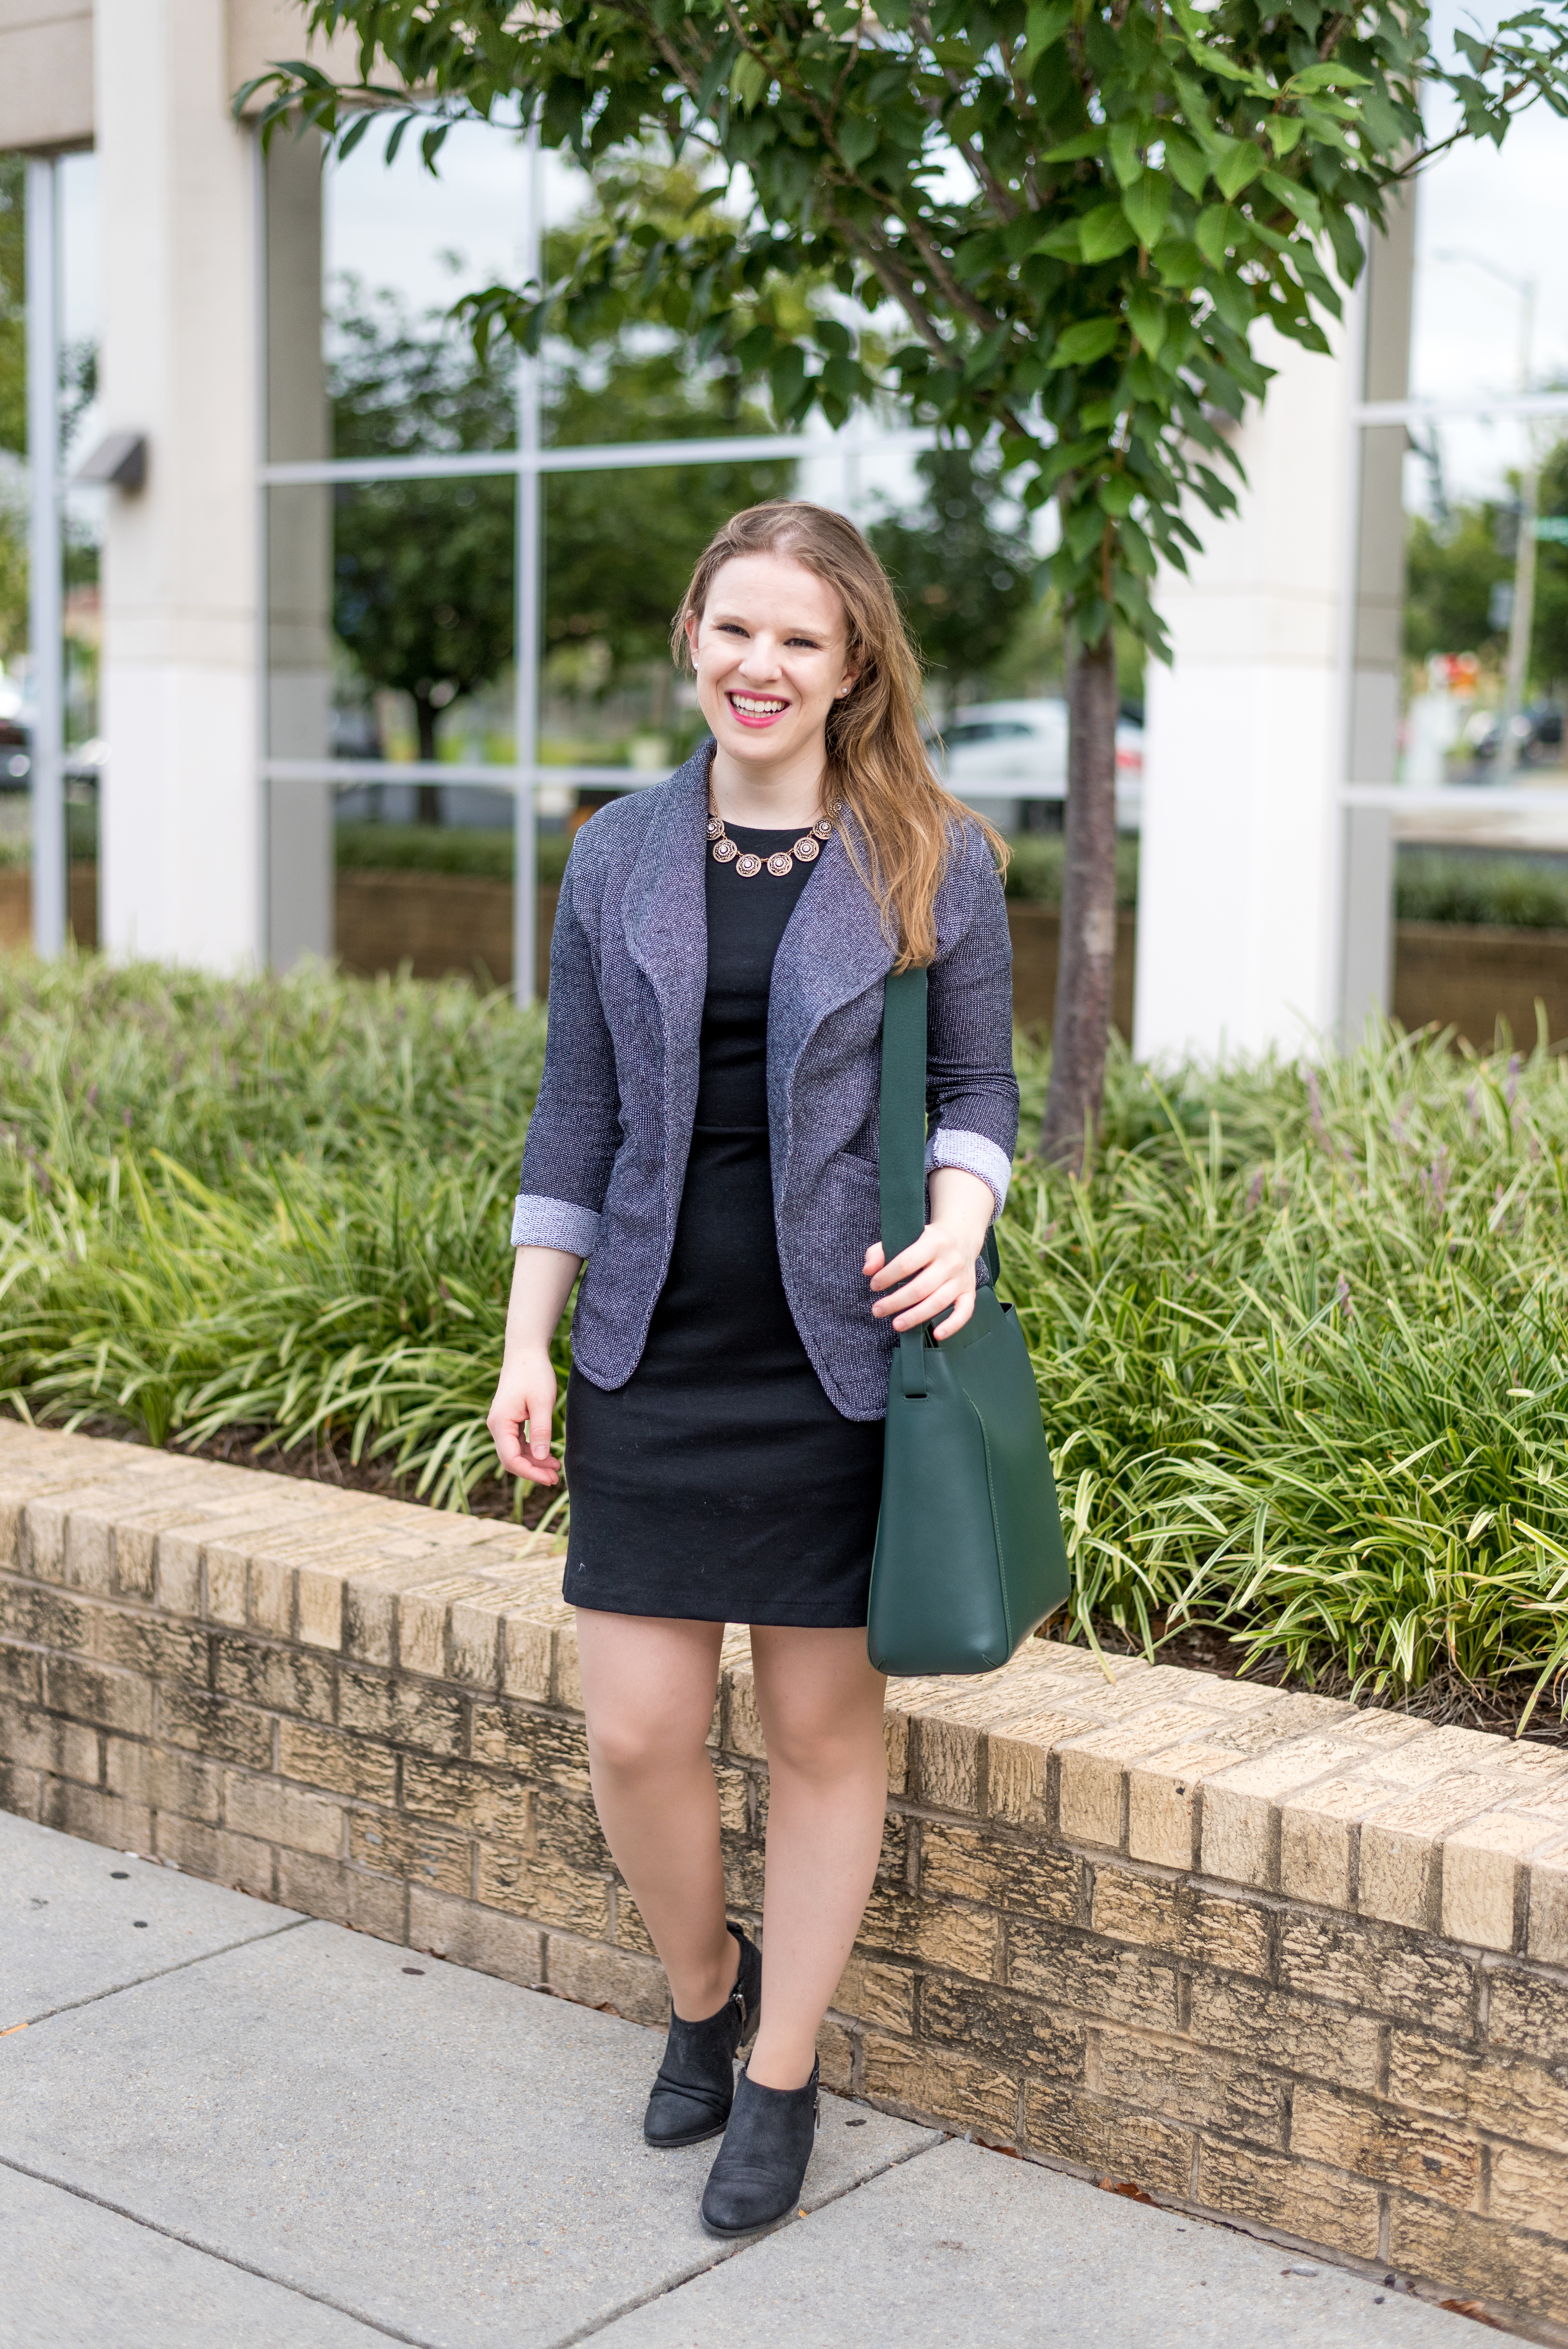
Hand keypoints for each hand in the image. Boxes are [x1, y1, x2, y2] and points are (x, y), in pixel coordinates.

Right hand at [486, 1346, 560, 1484]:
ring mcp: (501, 1423)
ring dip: (534, 1462)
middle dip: (533, 1471)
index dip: (530, 1473)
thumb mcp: (542, 1403)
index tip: (551, 1479)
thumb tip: (541, 1458)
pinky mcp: (509, 1419)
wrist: (525, 1352)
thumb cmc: (534, 1374)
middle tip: (556, 1479)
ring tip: (556, 1469)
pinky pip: (517, 1442)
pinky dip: (532, 1450)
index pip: (511, 1459)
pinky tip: (548, 1455)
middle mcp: (496, 1425)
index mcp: (500, 1423)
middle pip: (511, 1459)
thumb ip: (541, 1431)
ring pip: (515, 1452)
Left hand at [863, 1167, 994, 1341]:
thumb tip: (868, 1270)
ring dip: (914, 1316)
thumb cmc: (926, 1241)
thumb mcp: (905, 1237)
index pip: (906, 1262)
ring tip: (896, 1324)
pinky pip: (964, 1312)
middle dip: (895, 1302)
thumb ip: (880, 1251)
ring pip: (938, 1302)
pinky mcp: (969, 1292)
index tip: (873, 1285)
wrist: (961, 1236)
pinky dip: (952, 1326)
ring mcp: (961, 1278)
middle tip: (877, 1310)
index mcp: (933, 1242)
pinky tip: (937, 1334)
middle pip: (920, 1287)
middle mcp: (950, 1261)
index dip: (887, 1276)